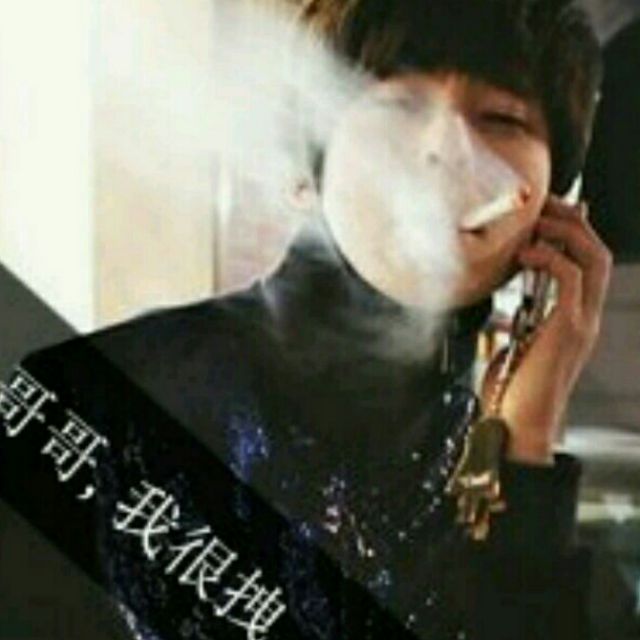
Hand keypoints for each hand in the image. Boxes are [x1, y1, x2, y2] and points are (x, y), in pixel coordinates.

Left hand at [483, 195, 612, 464]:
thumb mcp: (515, 347)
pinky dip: (551, 256)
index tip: (544, 215)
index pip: (586, 265)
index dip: (571, 234)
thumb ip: (519, 324)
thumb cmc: (512, 390)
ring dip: (566, 231)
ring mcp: (582, 322)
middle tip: (543, 204)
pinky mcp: (568, 328)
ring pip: (594, 259)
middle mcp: (586, 317)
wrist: (518, 426)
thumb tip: (503, 307)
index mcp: (574, 319)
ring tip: (537, 220)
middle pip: (597, 253)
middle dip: (573, 221)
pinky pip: (570, 277)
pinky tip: (526, 254)